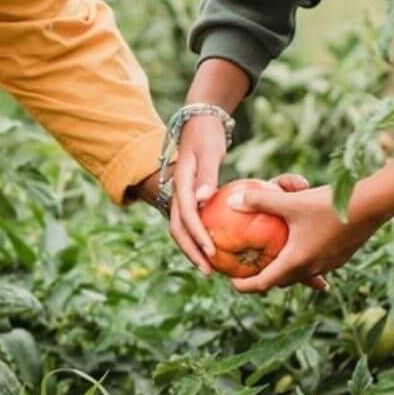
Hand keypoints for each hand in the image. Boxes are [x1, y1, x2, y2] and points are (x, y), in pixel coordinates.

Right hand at [166, 113, 228, 274]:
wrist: (199, 123)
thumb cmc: (207, 136)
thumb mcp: (209, 152)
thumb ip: (206, 175)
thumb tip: (204, 199)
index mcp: (180, 184)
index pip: (185, 216)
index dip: (196, 236)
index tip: (211, 252)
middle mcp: (177, 194)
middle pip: (178, 229)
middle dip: (191, 252)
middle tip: (208, 272)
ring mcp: (181, 197)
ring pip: (181, 229)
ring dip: (192, 249)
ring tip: (210, 267)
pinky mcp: (188, 199)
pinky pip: (191, 223)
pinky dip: (198, 239)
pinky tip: (216, 250)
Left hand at [218, 183, 378, 293]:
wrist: (372, 205)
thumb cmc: (328, 204)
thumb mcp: (291, 202)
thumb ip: (259, 201)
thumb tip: (232, 201)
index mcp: (296, 261)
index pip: (263, 283)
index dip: (244, 285)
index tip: (231, 282)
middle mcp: (312, 268)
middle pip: (280, 281)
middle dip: (263, 277)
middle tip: (248, 267)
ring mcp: (328, 265)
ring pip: (299, 274)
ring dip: (284, 270)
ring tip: (272, 257)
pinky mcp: (340, 258)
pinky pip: (315, 265)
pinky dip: (302, 261)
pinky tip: (301, 247)